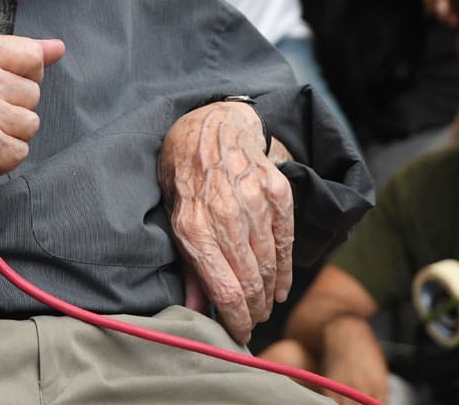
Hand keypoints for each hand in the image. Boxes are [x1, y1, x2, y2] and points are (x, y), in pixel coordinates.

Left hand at [158, 100, 292, 343]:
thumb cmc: (184, 173)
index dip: (236, 320)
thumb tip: (196, 308)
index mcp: (194, 226)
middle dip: (254, 310)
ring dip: (270, 293)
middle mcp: (225, 216)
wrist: (211, 124)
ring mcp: (254, 202)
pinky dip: (286, 267)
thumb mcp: (172, 215)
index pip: (224, 290)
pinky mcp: (276, 192)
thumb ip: (188, 264)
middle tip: (254, 322)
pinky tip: (282, 285)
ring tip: (266, 307)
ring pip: (269, 264)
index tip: (239, 333)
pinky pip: (286, 240)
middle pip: (249, 282)